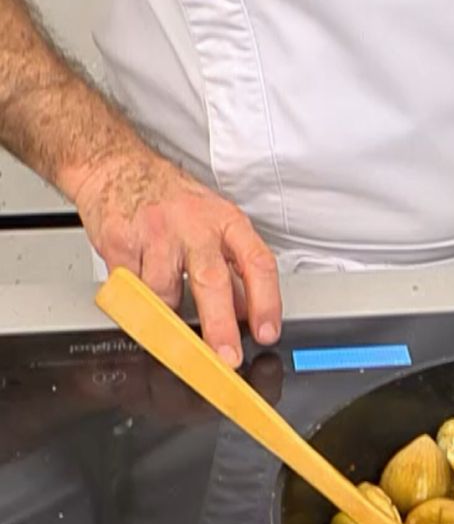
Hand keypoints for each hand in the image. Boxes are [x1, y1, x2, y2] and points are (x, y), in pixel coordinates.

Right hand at [69, 146, 280, 367]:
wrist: (115, 166)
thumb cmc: (172, 199)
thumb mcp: (216, 223)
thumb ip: (234, 268)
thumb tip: (248, 314)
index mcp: (227, 221)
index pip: (257, 263)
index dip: (266, 302)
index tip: (267, 333)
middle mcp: (194, 225)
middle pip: (211, 282)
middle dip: (220, 327)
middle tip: (225, 357)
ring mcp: (155, 232)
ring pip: (164, 292)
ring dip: (167, 310)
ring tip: (166, 297)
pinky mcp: (120, 240)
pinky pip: (131, 288)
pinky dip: (136, 296)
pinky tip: (139, 278)